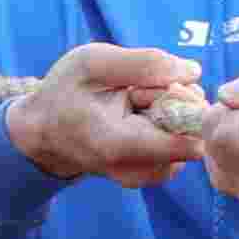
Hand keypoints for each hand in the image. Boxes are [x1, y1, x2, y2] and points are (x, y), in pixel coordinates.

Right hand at [5, 39, 202, 186]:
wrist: (44, 131)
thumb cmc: (64, 93)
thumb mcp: (92, 62)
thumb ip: (144, 63)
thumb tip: (194, 72)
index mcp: (119, 145)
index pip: (189, 143)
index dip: (188, 106)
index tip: (161, 87)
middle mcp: (136, 171)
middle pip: (192, 133)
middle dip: (176, 103)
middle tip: (137, 93)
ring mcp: (146, 176)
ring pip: (189, 139)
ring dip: (172, 114)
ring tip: (135, 106)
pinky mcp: (153, 174)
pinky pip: (182, 144)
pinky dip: (169, 126)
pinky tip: (140, 118)